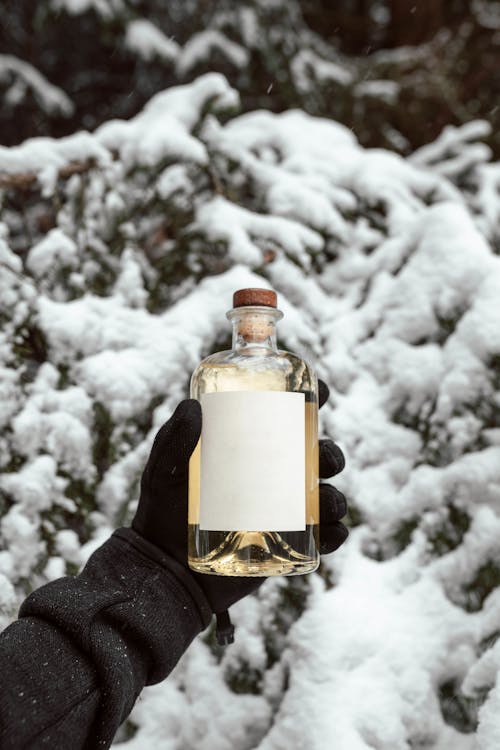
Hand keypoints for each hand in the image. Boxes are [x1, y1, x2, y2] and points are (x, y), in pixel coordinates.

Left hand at [132, 382, 347, 616]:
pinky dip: (335, 534)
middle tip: (324, 457)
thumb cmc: (162, 512)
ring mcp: (281, 511)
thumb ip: (174, 440)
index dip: (308, 403)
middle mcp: (271, 477)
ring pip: (324, 496)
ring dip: (335, 495)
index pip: (285, 421)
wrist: (165, 571)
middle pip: (315, 458)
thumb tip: (192, 406)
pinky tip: (332, 532)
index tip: (320, 392)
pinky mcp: (285, 545)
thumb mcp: (165, 471)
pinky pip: (321, 538)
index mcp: (250, 449)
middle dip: (331, 454)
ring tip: (326, 500)